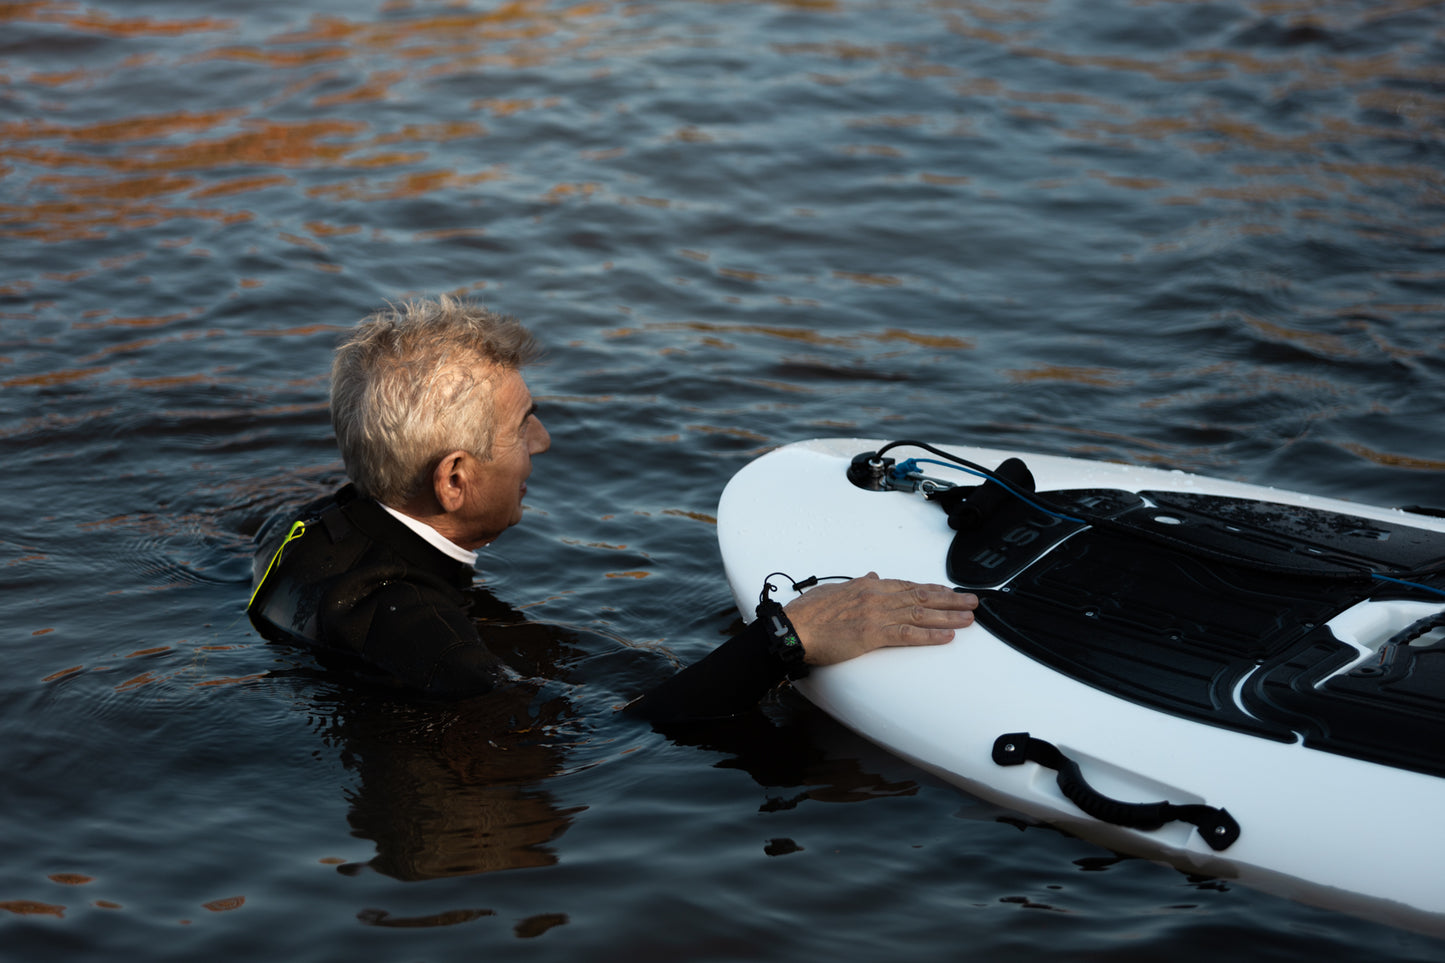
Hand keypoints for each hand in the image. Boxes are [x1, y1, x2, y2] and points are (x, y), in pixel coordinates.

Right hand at [781, 572, 977, 666]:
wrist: (794, 627)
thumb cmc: (808, 612)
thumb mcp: (835, 590)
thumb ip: (858, 584)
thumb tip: (873, 576)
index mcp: (868, 586)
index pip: (908, 586)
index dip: (933, 589)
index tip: (950, 592)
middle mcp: (877, 596)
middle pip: (922, 596)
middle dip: (950, 599)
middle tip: (972, 602)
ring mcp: (876, 615)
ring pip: (921, 613)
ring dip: (948, 616)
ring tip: (969, 619)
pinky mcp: (872, 634)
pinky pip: (908, 634)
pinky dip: (930, 635)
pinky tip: (947, 637)